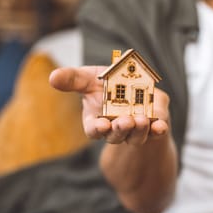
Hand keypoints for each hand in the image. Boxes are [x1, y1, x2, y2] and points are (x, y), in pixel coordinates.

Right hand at [49, 66, 169, 145]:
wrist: (134, 87)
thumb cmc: (106, 83)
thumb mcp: (88, 78)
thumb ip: (73, 79)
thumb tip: (52, 77)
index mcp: (97, 120)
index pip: (94, 130)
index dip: (97, 130)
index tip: (101, 126)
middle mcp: (115, 129)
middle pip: (116, 135)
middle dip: (120, 129)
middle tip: (125, 121)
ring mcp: (135, 130)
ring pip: (136, 136)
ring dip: (139, 130)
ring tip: (141, 119)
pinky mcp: (152, 126)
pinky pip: (156, 132)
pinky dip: (158, 130)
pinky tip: (160, 126)